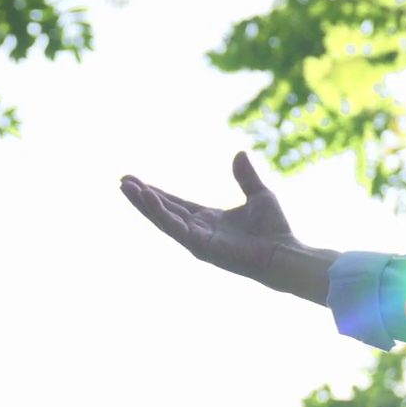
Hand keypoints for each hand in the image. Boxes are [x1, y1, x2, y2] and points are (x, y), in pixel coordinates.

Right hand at [121, 152, 333, 302]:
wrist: (284, 252)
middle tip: (121, 181)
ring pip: (162, 218)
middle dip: (142, 197)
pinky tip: (146, 197)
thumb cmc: (274, 229)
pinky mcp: (199, 246)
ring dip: (143, 203)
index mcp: (208, 219)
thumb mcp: (259, 195)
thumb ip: (246, 176)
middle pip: (163, 210)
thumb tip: (239, 154)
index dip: (156, 193)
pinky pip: (174, 226)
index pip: (175, 204)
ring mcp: (196, 239)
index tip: (136, 181)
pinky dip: (159, 212)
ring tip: (125, 186)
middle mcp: (198, 230)